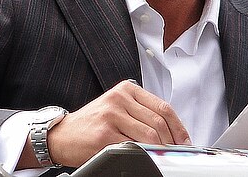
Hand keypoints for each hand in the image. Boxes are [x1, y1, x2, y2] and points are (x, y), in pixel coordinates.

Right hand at [46, 80, 190, 166]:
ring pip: (149, 134)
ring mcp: (111, 115)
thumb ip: (140, 112)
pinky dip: (144, 154)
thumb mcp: (117, 107)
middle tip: (176, 153)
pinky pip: (132, 146)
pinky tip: (146, 158)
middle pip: (158, 121)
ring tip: (163, 156)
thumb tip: (170, 131)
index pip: (162, 107)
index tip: (185, 140)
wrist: (63, 134)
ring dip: (160, 149)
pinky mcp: (104, 134)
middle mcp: (119, 98)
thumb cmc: (92, 123)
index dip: (178, 126)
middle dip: (172, 141)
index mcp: (127, 89)